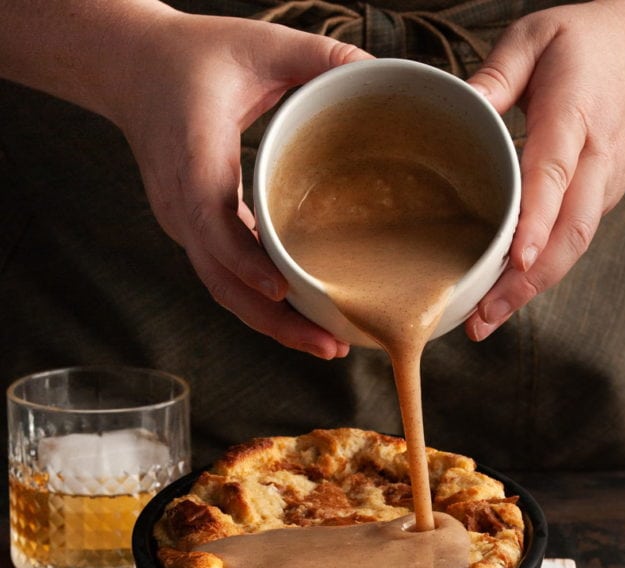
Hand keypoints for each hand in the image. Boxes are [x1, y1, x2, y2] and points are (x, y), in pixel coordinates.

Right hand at [111, 11, 369, 357]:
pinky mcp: (192, 232)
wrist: (128, 68)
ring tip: (325, 344)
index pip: (212, 224)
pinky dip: (261, 303)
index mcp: (192, 158)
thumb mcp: (254, 43)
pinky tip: (302, 317)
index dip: (245, 262)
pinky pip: (226, 277)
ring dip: (272, 324)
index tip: (280, 290)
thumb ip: (314, 55)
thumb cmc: (187, 57)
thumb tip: (375, 67)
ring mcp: (182, 224)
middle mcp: (180, 204)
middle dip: (274, 321)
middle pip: (222, 281)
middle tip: (329, 345)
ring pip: (224, 290)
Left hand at [464, 0, 624, 340]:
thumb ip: (497, 73)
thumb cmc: (586, 45)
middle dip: (528, 281)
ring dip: (530, 289)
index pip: (555, 171)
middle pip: (570, 230)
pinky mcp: (600, 201)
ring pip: (572, 247)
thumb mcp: (535, 36)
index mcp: (575, 111)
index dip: (537, 219)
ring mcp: (603, 184)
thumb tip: (460, 107)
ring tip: (484, 321)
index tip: (517, 258)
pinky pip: (570, 243)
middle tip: (483, 317)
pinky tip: (503, 296)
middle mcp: (596, 157)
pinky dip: (539, 274)